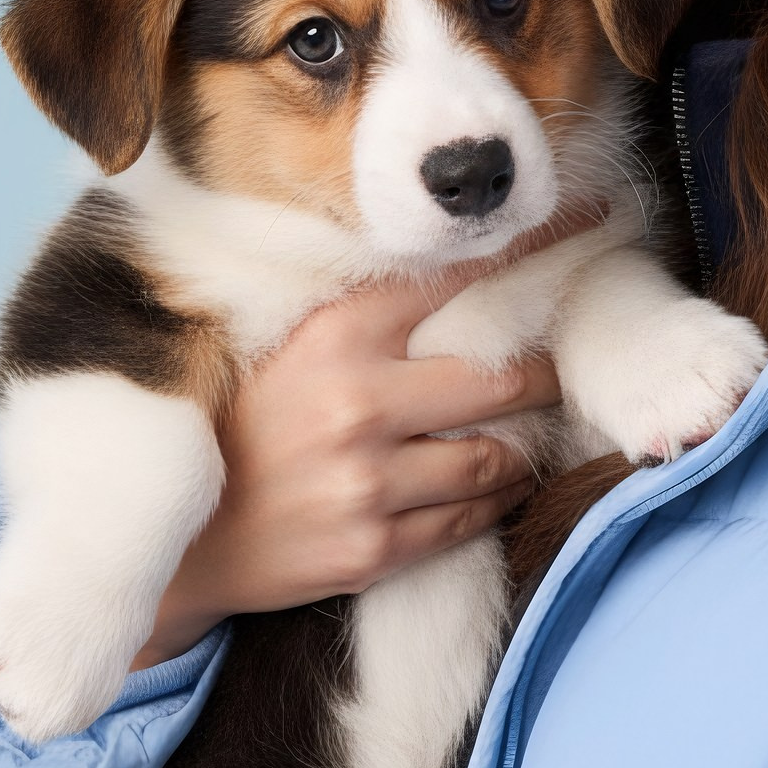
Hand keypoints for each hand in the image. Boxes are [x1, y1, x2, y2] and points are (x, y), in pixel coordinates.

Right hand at [132, 267, 563, 667]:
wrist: (177, 542)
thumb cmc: (239, 428)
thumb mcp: (289, 349)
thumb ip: (366, 317)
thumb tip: (460, 271)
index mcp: (335, 337)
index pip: (454, 277)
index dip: (530, 249)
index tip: (591, 218)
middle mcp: (356, 405)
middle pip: (502, 379)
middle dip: (549, 371)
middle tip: (569, 364)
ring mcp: (365, 483)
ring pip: (494, 459)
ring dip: (523, 448)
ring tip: (529, 435)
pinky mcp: (370, 550)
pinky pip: (467, 521)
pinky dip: (493, 502)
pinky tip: (494, 487)